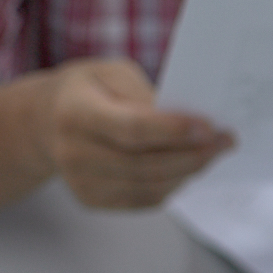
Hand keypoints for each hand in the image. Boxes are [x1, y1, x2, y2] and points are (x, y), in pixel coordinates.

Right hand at [39, 59, 231, 208]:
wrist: (46, 120)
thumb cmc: (90, 90)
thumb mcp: (112, 72)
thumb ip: (146, 94)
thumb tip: (189, 124)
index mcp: (75, 112)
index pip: (131, 129)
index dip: (174, 131)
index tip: (210, 126)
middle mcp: (72, 151)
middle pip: (145, 164)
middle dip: (193, 154)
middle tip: (225, 140)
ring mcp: (81, 181)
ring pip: (150, 186)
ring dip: (189, 171)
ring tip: (213, 152)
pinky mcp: (92, 200)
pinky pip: (144, 199)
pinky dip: (173, 184)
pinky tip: (187, 167)